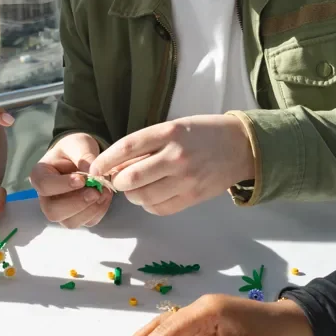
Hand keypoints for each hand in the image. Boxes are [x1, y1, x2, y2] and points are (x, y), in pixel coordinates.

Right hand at [30, 133, 111, 227]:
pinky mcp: (77, 216)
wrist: (83, 157)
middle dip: (77, 204)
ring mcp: (61, 209)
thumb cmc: (74, 149)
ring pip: (70, 222)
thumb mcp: (79, 144)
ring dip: (90, 210)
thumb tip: (92, 173)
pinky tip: (105, 196)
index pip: (44, 186)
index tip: (81, 179)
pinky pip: (87, 222)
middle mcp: (46, 196)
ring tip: (103, 191)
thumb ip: (84, 155)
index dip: (63, 186)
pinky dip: (99, 211)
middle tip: (95, 191)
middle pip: (53, 211)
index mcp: (40, 175)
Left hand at [88, 115, 253, 215]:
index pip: (126, 148)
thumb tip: (115, 164)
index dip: (105, 160)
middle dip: (116, 181)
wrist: (242, 145)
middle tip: (116, 179)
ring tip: (134, 187)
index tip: (94, 168)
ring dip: (131, 195)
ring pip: (143, 197)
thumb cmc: (202, 133)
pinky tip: (151, 195)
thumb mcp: (173, 127)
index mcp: (168, 132)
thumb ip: (147, 144)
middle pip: (130, 177)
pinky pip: (160, 208)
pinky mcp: (194, 196)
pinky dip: (148, 205)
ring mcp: (186, 179)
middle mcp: (176, 156)